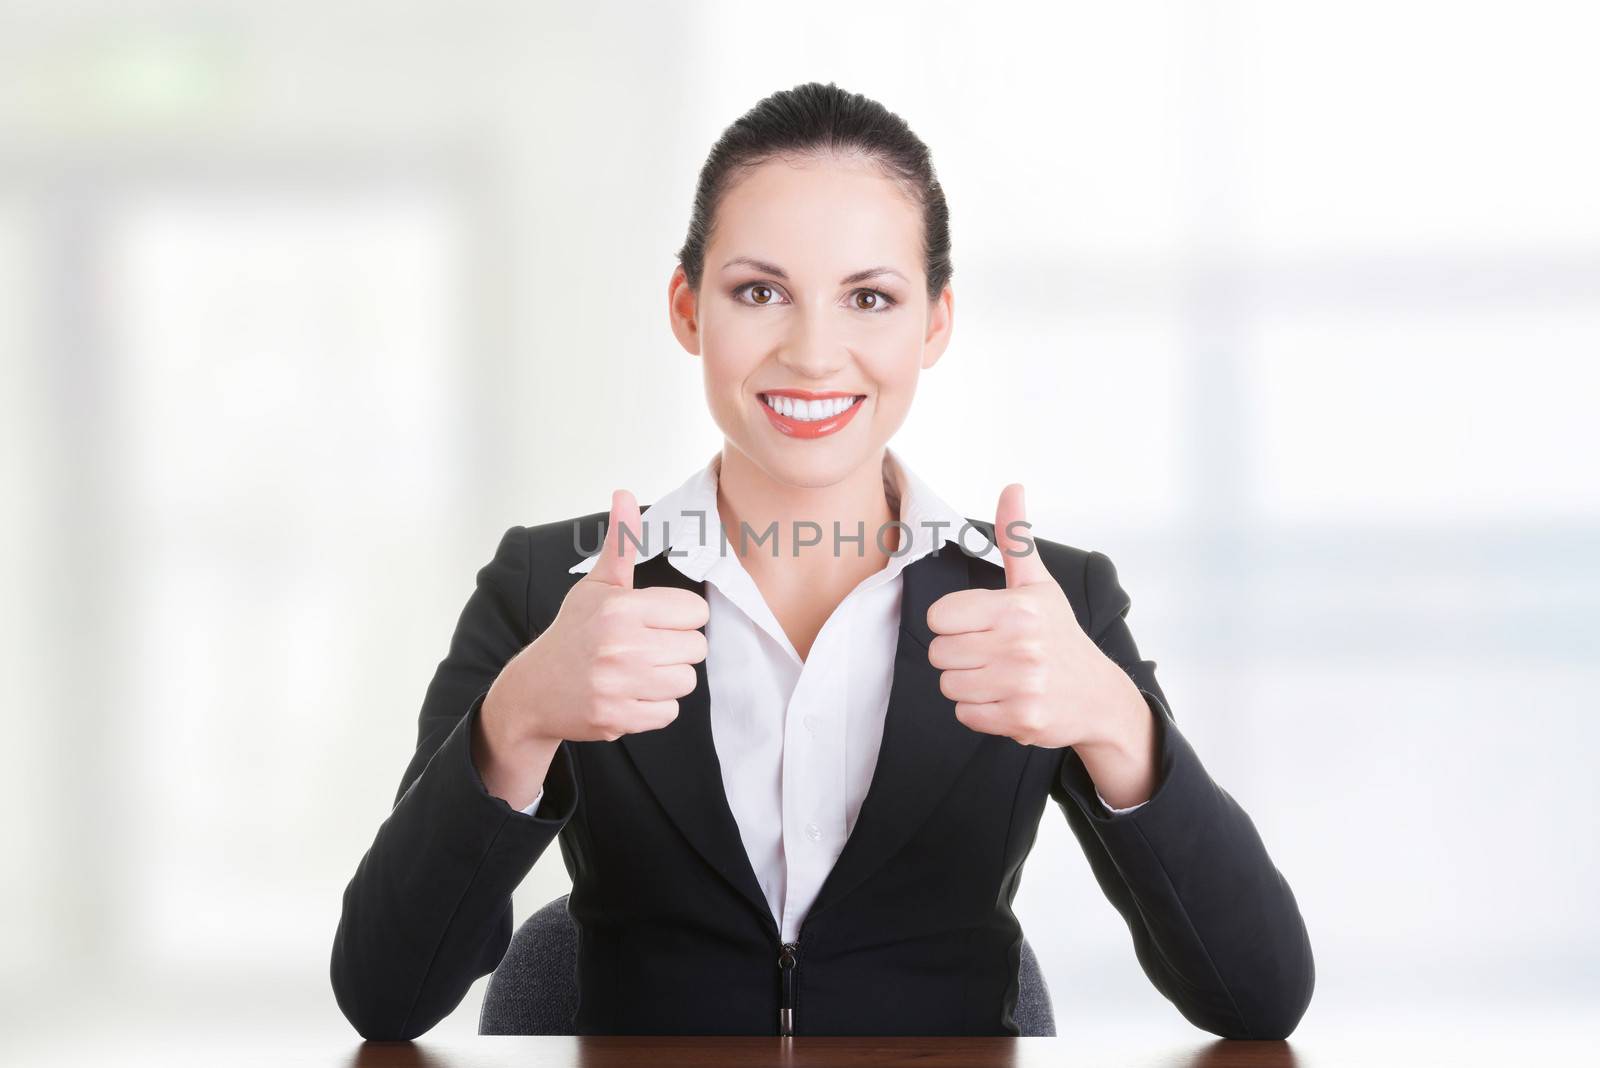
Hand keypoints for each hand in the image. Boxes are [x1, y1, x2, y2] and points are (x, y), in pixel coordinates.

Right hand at [483, 489, 710, 749]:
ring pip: (686, 682)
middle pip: (697, 648)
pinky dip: (654, 707)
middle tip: (647, 648)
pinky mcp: (618, 717)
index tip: (658, 622)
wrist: (534, 690)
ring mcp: (619, 684)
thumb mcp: (596, 587)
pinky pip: (668, 713)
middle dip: (677, 649)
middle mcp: (621, 645)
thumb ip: (620, 544)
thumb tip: (624, 494)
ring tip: (638, 671)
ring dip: (668, 679)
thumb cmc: (573, 634)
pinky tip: (630, 694)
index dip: (681, 617)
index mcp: (621, 608)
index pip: (695, 611)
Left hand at [925, 484, 1152, 768]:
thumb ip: (1016, 539)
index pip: (938, 617)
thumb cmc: (1059, 636)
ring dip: (969, 685)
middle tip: (991, 654)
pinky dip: (981, 711)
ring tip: (1000, 676)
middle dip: (959, 655)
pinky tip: (1007, 699)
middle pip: (939, 654)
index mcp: (1017, 607)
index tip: (978, 626)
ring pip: (949, 686)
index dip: (952, 623)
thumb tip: (1012, 487)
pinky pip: (965, 715)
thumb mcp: (1039, 585)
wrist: (1099, 695)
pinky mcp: (1022, 719)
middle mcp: (1020, 645)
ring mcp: (1023, 685)